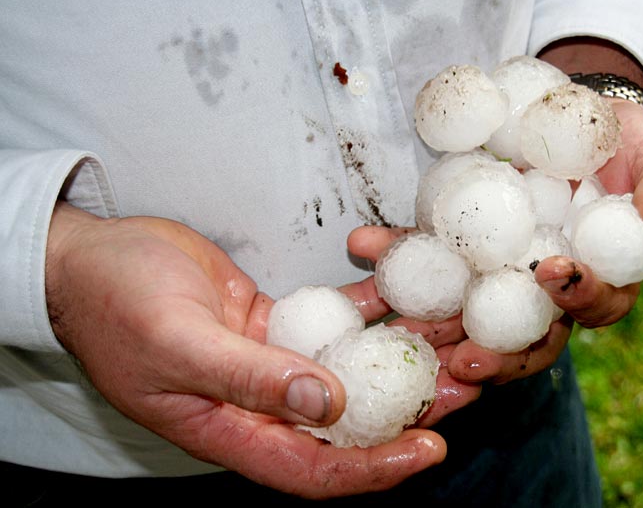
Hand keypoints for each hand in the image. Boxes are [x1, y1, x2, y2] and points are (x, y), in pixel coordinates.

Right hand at [45, 202, 446, 498]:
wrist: (92, 260)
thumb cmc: (118, 305)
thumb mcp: (178, 344)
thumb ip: (250, 378)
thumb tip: (328, 403)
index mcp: (231, 430)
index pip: (314, 467)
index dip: (374, 465)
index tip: (429, 449)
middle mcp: (259, 404)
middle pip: (349, 419)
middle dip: (409, 407)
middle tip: (466, 385)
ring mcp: (271, 362)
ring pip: (350, 368)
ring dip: (400, 355)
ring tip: (453, 337)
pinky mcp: (276, 323)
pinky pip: (333, 322)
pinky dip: (370, 311)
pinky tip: (408, 294)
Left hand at [351, 102, 642, 385]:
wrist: (567, 118)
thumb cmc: (623, 142)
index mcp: (598, 278)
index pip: (591, 308)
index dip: (574, 301)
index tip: (551, 274)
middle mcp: (543, 291)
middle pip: (519, 337)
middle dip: (488, 355)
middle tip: (458, 359)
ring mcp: (495, 273)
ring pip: (462, 313)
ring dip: (426, 323)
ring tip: (392, 321)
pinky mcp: (458, 248)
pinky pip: (425, 261)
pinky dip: (394, 256)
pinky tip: (364, 243)